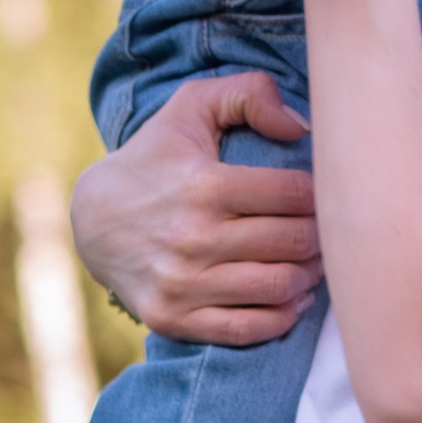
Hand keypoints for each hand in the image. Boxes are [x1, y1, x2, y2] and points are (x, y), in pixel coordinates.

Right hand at [71, 74, 321, 346]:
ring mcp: (182, 283)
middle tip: (329, 229)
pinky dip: (282, 317)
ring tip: (313, 259)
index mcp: (205, 184)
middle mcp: (193, 237)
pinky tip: (294, 296)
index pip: (295, 193)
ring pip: (278, 286)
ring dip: (309, 274)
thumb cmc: (156, 157)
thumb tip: (302, 128)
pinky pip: (247, 329)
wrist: (92, 219)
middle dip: (322, 234)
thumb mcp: (192, 106)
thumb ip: (250, 93)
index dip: (322, 193)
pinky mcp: (172, 318)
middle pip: (294, 241)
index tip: (326, 193)